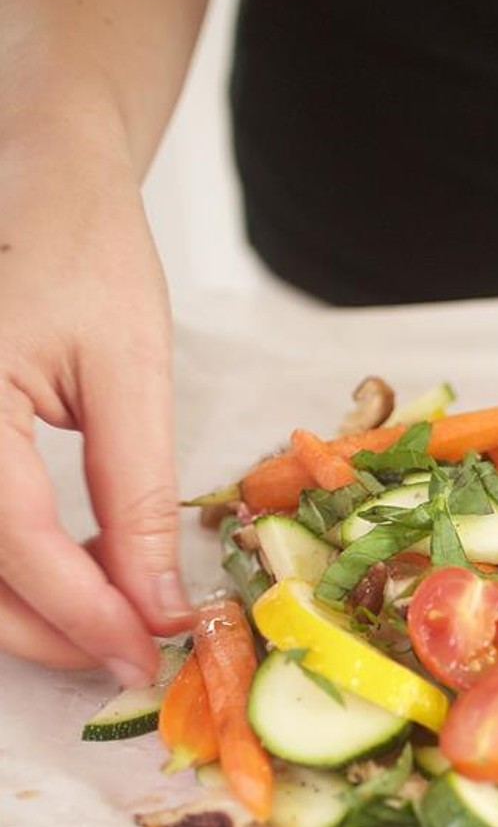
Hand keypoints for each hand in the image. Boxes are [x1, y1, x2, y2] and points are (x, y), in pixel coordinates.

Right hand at [0, 129, 190, 682]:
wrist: (34, 172)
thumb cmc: (85, 249)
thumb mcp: (128, 371)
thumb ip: (135, 494)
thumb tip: (155, 601)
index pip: (9, 539)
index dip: (83, 612)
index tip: (146, 653)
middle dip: (43, 627)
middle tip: (127, 651)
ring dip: (15, 606)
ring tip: (103, 617)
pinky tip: (57, 568)